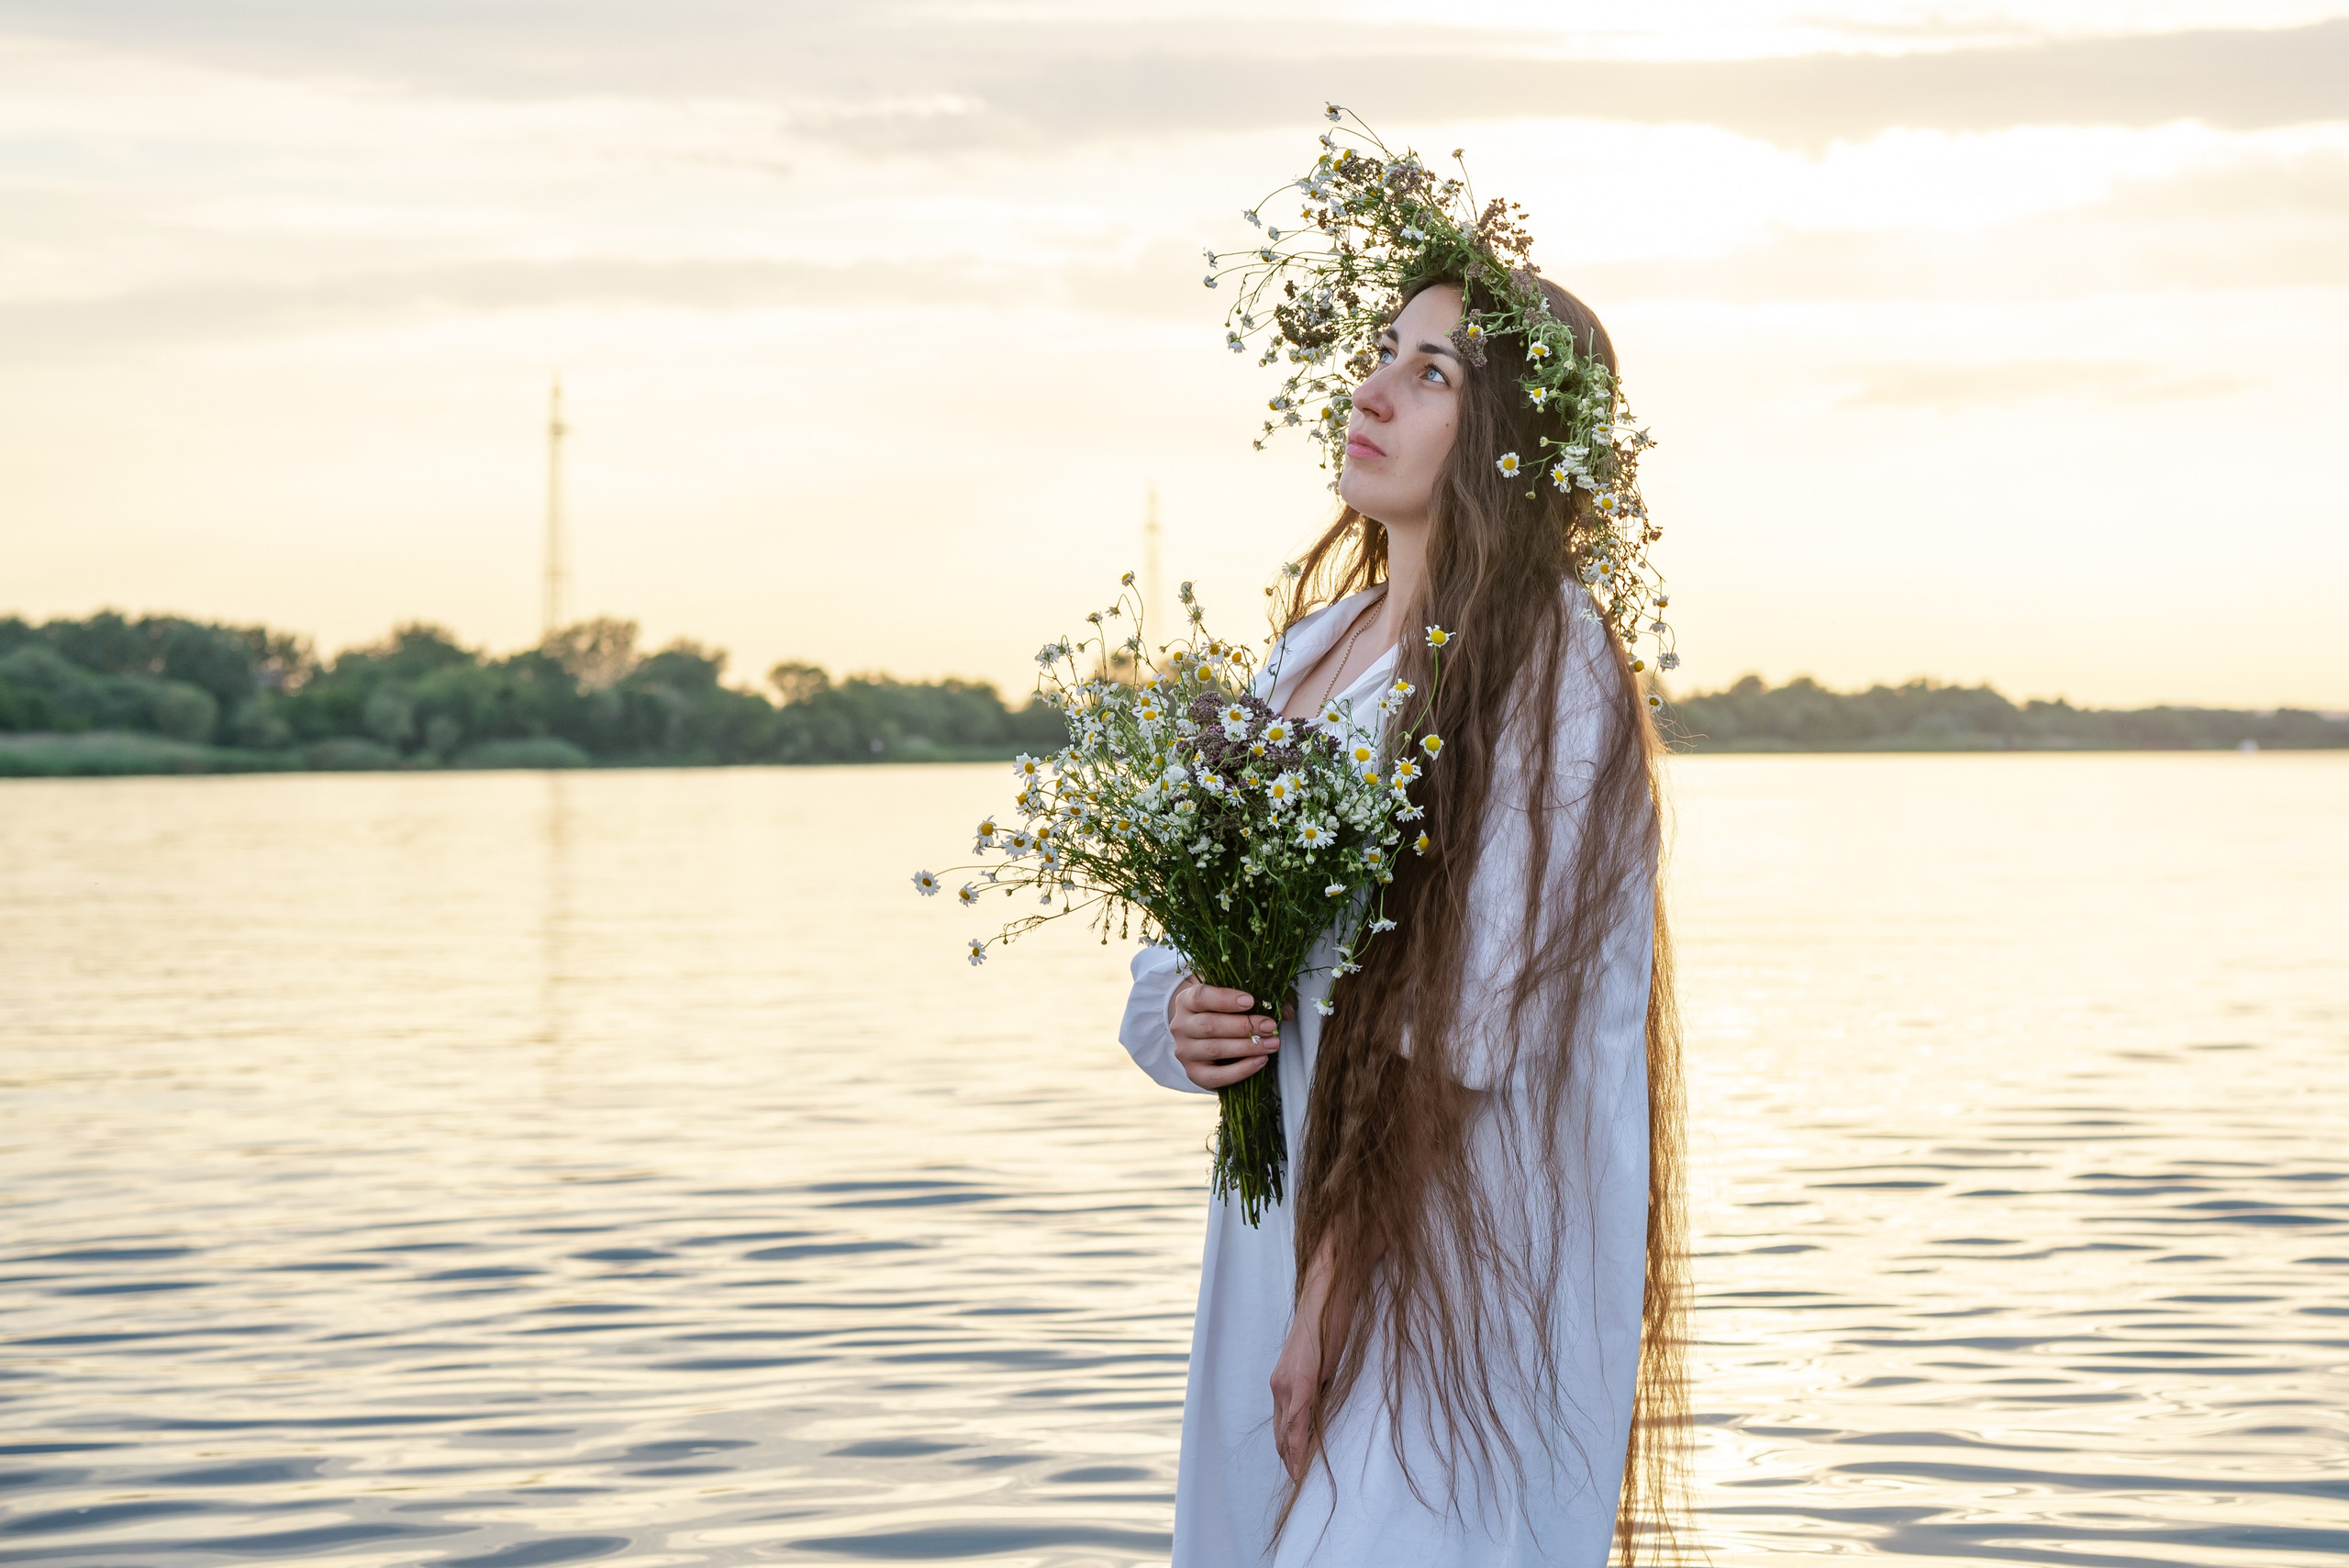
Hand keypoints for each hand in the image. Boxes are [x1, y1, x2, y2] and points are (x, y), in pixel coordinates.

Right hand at [1168, 976, 1294, 1090]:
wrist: (1201, 1036)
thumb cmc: (1223, 1011)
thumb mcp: (1236, 996)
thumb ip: (1262, 997)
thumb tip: (1287, 1011)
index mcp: (1187, 999)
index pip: (1201, 997)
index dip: (1225, 999)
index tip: (1251, 1001)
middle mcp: (1180, 1025)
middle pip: (1209, 1025)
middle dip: (1243, 1026)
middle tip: (1270, 1025)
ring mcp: (1184, 1051)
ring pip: (1215, 1050)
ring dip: (1247, 1047)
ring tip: (1272, 1044)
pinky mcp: (1194, 1073)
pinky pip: (1216, 1076)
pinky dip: (1241, 1070)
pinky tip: (1260, 1061)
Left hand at [1269, 1301, 1322, 1480]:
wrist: (1326, 1290)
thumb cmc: (1327, 1323)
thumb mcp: (1322, 1363)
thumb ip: (1319, 1387)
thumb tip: (1323, 1409)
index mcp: (1284, 1382)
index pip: (1284, 1426)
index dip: (1290, 1450)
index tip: (1298, 1473)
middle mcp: (1279, 1385)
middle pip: (1282, 1434)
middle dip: (1291, 1460)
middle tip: (1301, 1484)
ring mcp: (1287, 1382)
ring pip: (1287, 1432)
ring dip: (1294, 1458)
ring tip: (1302, 1480)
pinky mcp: (1300, 1379)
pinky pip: (1298, 1420)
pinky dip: (1299, 1444)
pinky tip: (1302, 1460)